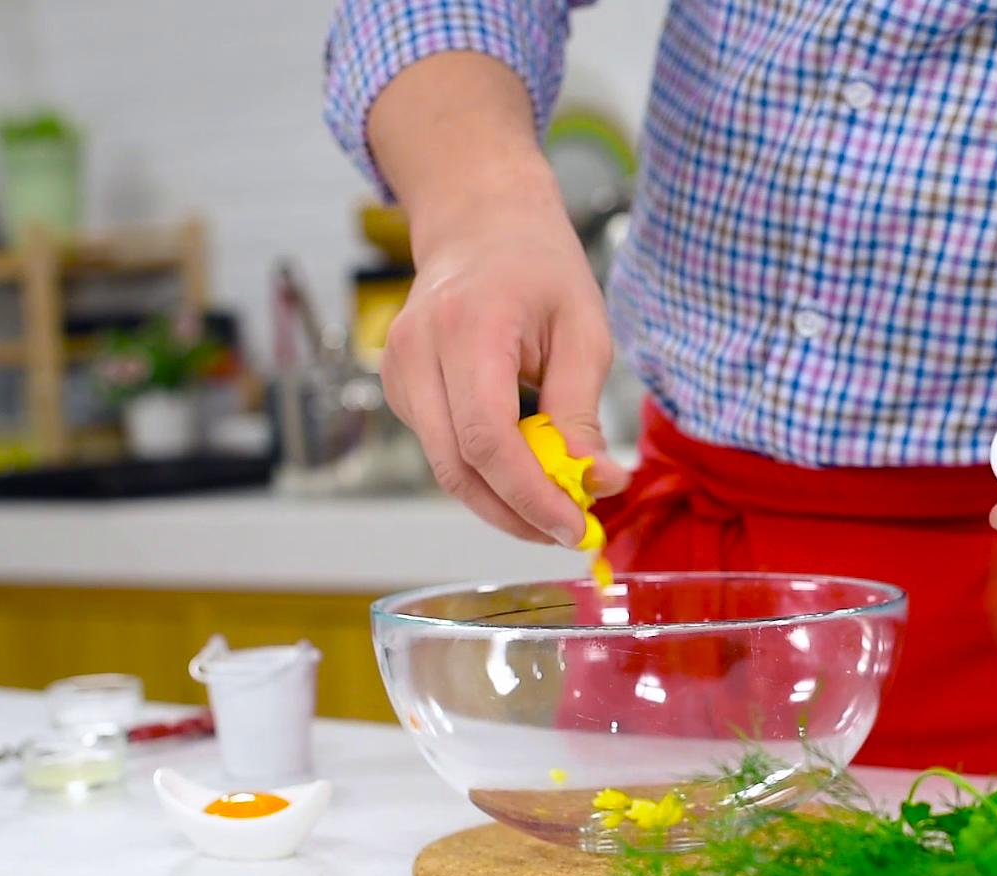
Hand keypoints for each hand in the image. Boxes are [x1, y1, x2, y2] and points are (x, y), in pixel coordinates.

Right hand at [368, 53, 628, 544]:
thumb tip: (599, 483)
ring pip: (446, 468)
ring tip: (557, 505)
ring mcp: (397, 370)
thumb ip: (583, 413)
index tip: (576, 527)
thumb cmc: (539, 268)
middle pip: (458, 468)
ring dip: (502, 501)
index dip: (531, 497)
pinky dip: (485, 473)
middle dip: (518, 514)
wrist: (480, 222)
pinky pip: (441, 450)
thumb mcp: (584, 332)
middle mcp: (417, 352)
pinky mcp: (398, 387)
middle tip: (571, 531)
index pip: (488, 440)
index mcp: (468, 329)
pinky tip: (524, 468)